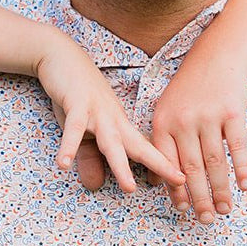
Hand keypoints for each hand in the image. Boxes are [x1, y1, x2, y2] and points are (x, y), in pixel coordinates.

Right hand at [36, 35, 184, 193]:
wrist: (62, 56)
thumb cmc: (76, 95)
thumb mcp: (85, 130)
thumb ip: (90, 157)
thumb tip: (95, 185)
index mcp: (120, 125)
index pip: (145, 150)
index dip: (164, 165)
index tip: (184, 183)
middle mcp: (113, 119)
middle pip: (139, 147)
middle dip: (160, 165)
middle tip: (181, 183)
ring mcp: (96, 111)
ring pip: (111, 142)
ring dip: (120, 165)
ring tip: (129, 189)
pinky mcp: (75, 103)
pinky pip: (73, 128)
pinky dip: (68, 146)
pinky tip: (62, 165)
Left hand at [150, 56, 246, 222]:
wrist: (217, 56)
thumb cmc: (190, 90)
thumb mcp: (167, 110)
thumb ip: (163, 144)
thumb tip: (158, 183)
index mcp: (163, 122)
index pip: (167, 164)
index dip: (175, 190)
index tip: (183, 210)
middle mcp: (184, 121)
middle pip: (192, 168)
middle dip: (200, 197)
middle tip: (205, 219)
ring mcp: (209, 116)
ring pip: (215, 162)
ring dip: (222, 190)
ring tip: (225, 210)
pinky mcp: (233, 112)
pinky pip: (238, 147)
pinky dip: (242, 169)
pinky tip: (245, 186)